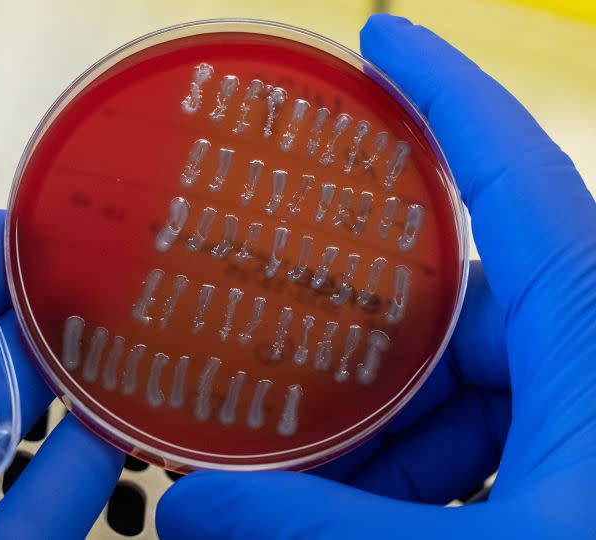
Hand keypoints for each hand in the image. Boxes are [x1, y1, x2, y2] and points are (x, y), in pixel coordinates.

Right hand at [156, 14, 595, 538]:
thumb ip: (316, 533)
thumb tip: (190, 514)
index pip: (510, 171)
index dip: (442, 91)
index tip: (381, 34)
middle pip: (471, 303)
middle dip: (377, 351)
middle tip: (292, 377)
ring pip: (483, 381)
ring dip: (403, 433)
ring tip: (329, 483)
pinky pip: (508, 432)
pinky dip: (442, 468)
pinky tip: (394, 513)